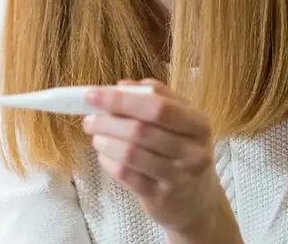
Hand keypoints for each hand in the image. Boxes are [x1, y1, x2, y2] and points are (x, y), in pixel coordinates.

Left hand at [82, 79, 237, 238]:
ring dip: (104, 141)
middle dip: (107, 121)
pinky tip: (105, 154)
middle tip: (89, 119)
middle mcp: (193, 151)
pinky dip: (108, 161)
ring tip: (96, 136)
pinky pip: (125, 174)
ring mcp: (178, 177)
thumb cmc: (182, 153)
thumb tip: (121, 85)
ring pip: (129, 153)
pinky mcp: (160, 198)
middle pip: (140, 130)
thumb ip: (155, 98)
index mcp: (198, 124)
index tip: (92, 94)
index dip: (121, 99)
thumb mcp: (180, 123)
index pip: (158, 106)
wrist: (197, 203)